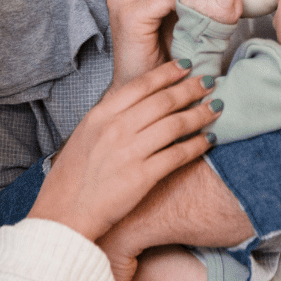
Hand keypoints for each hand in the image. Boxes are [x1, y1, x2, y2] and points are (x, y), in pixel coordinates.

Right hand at [27, 60, 221, 242]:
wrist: (64, 214)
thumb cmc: (74, 175)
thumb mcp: (86, 133)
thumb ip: (110, 115)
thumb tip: (138, 100)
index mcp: (101, 115)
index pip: (141, 85)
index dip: (167, 72)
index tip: (186, 65)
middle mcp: (116, 128)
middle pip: (162, 101)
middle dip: (190, 88)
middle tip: (209, 80)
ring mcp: (130, 152)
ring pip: (174, 125)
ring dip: (199, 114)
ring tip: (216, 107)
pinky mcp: (142, 177)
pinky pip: (177, 156)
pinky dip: (197, 145)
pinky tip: (209, 140)